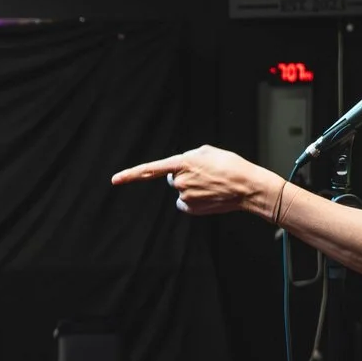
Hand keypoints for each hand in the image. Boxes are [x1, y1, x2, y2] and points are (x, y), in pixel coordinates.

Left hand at [111, 145, 284, 218]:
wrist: (246, 186)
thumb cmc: (230, 165)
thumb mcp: (207, 151)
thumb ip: (187, 157)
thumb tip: (178, 169)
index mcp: (181, 163)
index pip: (150, 169)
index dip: (131, 175)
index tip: (115, 180)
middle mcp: (179, 181)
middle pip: (172, 178)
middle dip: (183, 176)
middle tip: (204, 174)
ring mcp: (184, 196)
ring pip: (180, 191)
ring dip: (191, 187)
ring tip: (211, 184)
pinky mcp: (190, 208)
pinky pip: (185, 203)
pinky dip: (194, 199)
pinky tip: (209, 195)